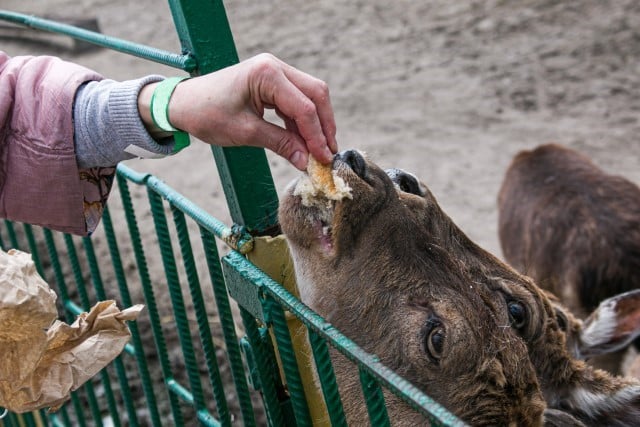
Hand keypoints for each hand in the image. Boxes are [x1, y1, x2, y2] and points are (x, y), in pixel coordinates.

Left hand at [139, 53, 337, 169]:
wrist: (183, 104)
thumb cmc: (207, 114)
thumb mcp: (245, 133)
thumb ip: (281, 144)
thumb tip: (307, 161)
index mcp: (267, 73)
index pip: (304, 107)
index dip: (317, 135)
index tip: (324, 159)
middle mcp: (275, 66)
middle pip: (315, 94)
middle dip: (324, 125)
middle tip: (328, 154)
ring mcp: (275, 72)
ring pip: (310, 96)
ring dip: (316, 124)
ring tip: (319, 151)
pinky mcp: (272, 82)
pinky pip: (296, 101)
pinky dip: (302, 121)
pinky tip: (304, 142)